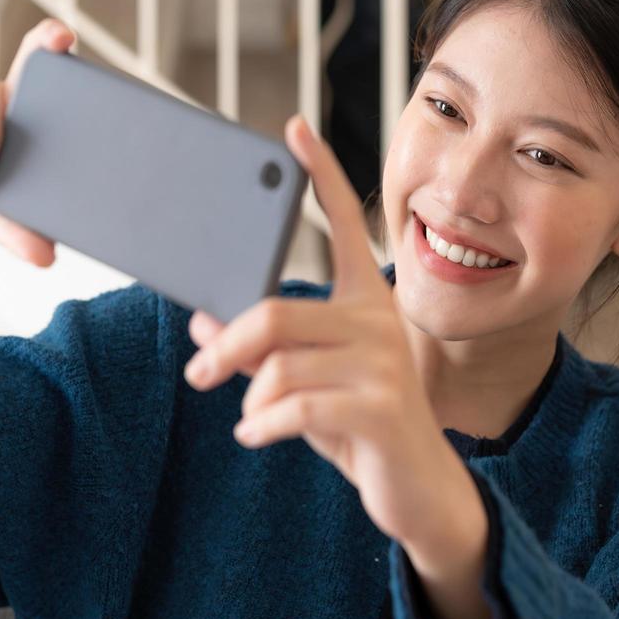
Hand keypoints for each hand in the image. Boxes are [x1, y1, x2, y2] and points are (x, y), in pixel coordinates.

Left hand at [183, 113, 477, 554]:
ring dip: (251, 401)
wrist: (419, 489)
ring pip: (278, 367)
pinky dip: (260, 425)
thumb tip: (201, 319)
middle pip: (274, 314)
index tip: (293, 129)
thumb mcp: (307, 380)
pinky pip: (293, 407)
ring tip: (252, 421)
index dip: (320, 174)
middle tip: (198, 372)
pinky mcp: (379, 407)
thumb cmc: (360, 426)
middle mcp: (379, 319)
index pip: (342, 223)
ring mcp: (384, 362)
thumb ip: (262, 347)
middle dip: (225, 347)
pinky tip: (254, 434)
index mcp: (367, 299)